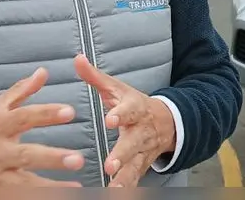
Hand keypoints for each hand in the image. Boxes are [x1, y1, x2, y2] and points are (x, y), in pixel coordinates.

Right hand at [0, 67, 84, 186]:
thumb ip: (20, 92)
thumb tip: (43, 73)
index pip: (24, 117)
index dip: (46, 114)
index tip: (69, 112)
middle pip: (26, 155)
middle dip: (51, 158)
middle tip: (77, 159)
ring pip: (24, 184)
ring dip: (49, 187)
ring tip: (75, 187)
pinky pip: (17, 197)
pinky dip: (35, 198)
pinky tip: (59, 198)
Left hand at [74, 54, 175, 186]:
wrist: (167, 122)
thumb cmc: (133, 104)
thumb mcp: (117, 88)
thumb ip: (95, 76)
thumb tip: (77, 58)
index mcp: (134, 109)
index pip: (129, 110)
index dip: (121, 115)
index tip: (110, 120)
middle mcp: (140, 131)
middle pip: (132, 143)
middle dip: (121, 154)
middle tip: (109, 165)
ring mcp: (142, 150)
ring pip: (135, 165)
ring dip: (124, 177)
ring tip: (113, 187)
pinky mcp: (141, 165)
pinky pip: (135, 178)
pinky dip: (127, 187)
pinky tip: (116, 194)